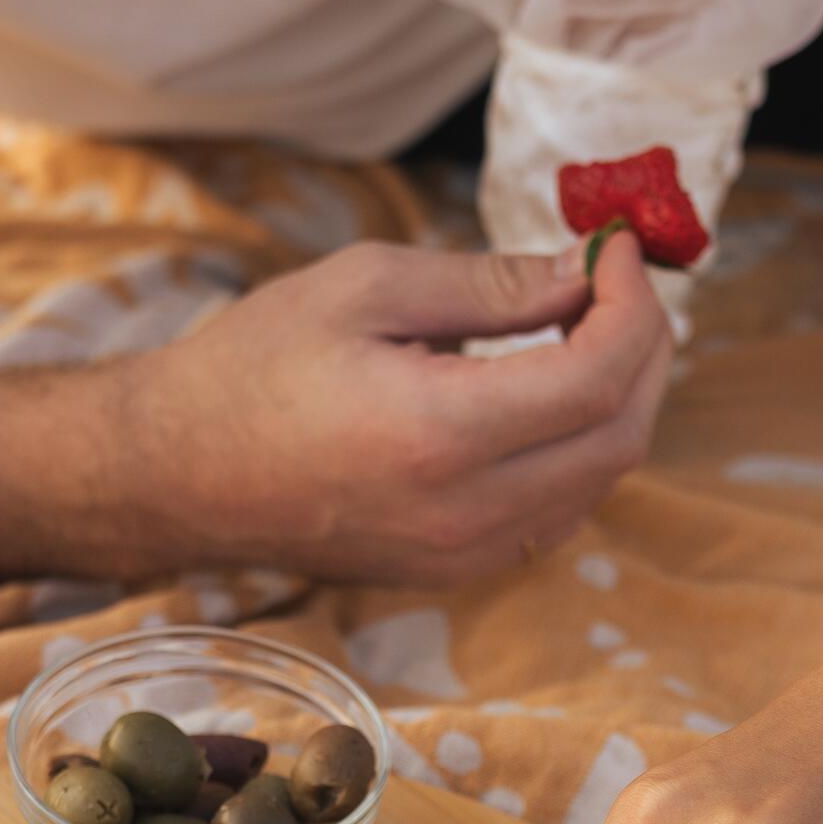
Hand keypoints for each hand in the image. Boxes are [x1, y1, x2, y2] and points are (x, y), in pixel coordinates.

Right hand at [114, 234, 670, 583]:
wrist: (177, 473)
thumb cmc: (254, 365)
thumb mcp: (366, 288)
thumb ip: (489, 284)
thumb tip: (583, 274)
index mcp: (440, 434)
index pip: (598, 378)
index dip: (634, 306)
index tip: (620, 252)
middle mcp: (464, 513)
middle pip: (620, 437)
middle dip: (645, 351)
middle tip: (620, 285)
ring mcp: (461, 555)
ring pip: (599, 481)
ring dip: (617, 401)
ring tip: (587, 328)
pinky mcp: (452, 572)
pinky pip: (556, 512)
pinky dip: (578, 448)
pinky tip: (546, 394)